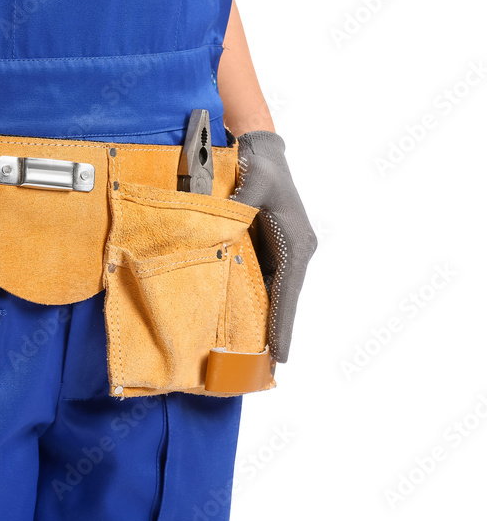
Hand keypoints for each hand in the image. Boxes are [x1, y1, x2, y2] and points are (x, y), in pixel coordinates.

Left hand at [231, 131, 316, 362]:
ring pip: (274, 292)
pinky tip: (244, 320)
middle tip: (266, 368)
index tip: (281, 356)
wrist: (264, 153)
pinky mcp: (274, 247)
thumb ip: (239, 207)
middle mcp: (296, 250)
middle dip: (276, 331)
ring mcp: (286, 250)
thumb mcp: (252, 185)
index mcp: (295, 242)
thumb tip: (224, 225)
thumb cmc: (260, 168)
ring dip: (266, 319)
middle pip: (283, 299)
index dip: (283, 325)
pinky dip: (257, 299)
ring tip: (255, 354)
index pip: (288, 292)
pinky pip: (265, 279)